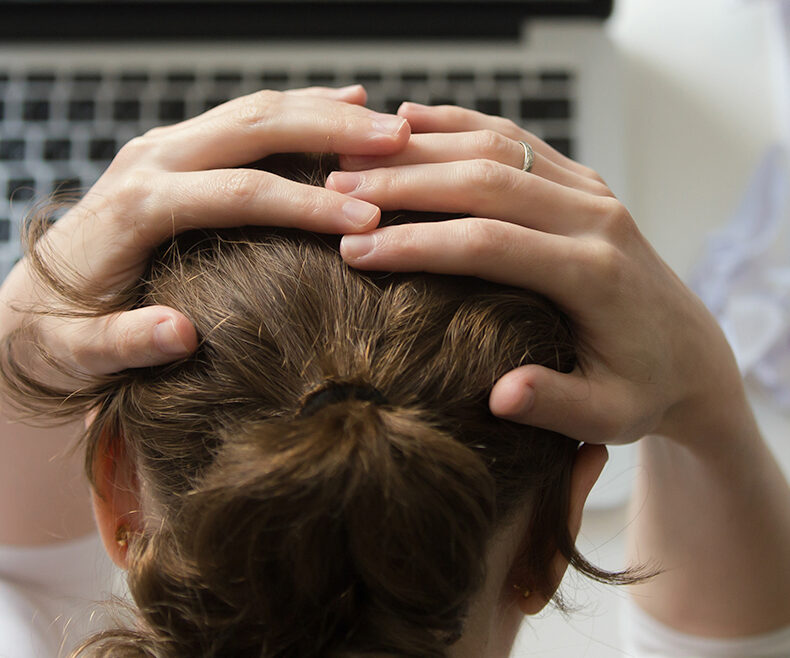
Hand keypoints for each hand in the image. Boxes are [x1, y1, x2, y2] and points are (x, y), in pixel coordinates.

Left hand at [0, 86, 409, 377]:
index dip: (304, 206)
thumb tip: (181, 334)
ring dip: (324, 111)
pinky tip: (345, 102)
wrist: (31, 302)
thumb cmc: (59, 335)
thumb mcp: (78, 354)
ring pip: (254, 111)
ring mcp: (162, 149)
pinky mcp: (174, 150)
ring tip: (391, 124)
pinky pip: (244, 119)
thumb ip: (122, 344)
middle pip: (253, 129)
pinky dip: (298, 110)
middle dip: (331, 131)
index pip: (236, 194)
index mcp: (135, 208)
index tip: (366, 221)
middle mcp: (149, 162)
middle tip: (398, 141)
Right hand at [328, 102, 741, 446]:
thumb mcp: (609, 416)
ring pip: (495, 146)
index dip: (416, 243)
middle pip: (484, 180)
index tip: (355, 251)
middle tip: (335, 192)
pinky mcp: (582, 181)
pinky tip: (409, 119)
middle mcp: (595, 218)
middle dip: (403, 184)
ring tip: (354, 157)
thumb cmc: (642, 389)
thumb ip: (557, 404)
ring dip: (421, 146)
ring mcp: (590, 191)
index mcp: (594, 274)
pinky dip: (459, 123)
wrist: (690, 352)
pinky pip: (514, 138)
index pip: (488, 243)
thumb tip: (500, 397)